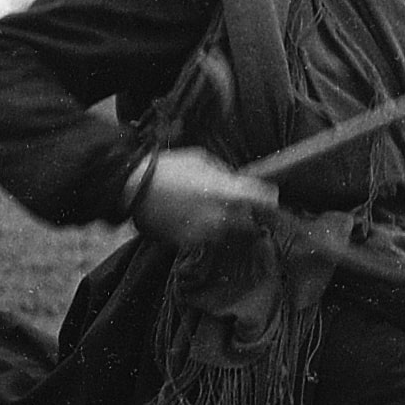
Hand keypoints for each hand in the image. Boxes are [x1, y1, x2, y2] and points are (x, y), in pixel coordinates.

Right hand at [127, 147, 274, 249]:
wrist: (135, 188)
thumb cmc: (169, 169)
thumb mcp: (202, 160)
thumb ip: (224, 174)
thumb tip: (236, 181)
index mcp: (228, 192)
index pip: (264, 200)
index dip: (269, 200)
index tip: (269, 200)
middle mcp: (222, 216)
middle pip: (250, 224)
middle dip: (248, 217)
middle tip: (239, 208)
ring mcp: (206, 233)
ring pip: (228, 234)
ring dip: (226, 226)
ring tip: (207, 212)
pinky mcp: (190, 244)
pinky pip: (206, 240)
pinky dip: (204, 233)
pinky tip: (192, 220)